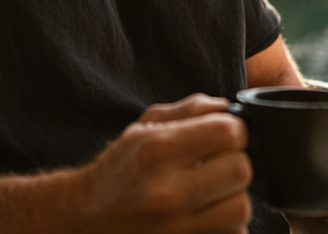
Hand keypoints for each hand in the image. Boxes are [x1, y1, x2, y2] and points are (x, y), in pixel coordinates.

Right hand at [76, 94, 251, 233]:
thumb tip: (228, 106)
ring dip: (233, 195)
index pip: (228, 132)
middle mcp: (167, 192)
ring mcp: (175, 229)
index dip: (236, 129)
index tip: (225, 135)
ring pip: (241, 208)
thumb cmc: (120, 169)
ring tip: (215, 190)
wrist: (86, 218)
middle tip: (220, 163)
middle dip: (236, 161)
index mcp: (158, 150)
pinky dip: (228, 224)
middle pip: (240, 170)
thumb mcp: (145, 126)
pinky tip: (209, 213)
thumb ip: (190, 109)